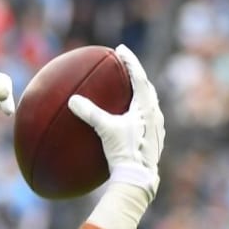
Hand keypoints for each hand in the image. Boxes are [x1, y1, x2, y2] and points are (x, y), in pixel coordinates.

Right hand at [67, 44, 164, 198]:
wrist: (139, 177)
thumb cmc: (125, 152)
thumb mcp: (105, 130)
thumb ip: (89, 113)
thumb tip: (72, 100)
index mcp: (146, 107)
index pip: (139, 77)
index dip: (130, 61)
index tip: (120, 50)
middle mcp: (155, 115)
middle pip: (147, 89)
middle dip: (136, 77)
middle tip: (125, 68)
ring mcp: (157, 129)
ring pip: (149, 105)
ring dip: (139, 95)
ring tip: (128, 92)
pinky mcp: (154, 142)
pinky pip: (147, 121)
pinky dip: (138, 114)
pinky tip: (129, 121)